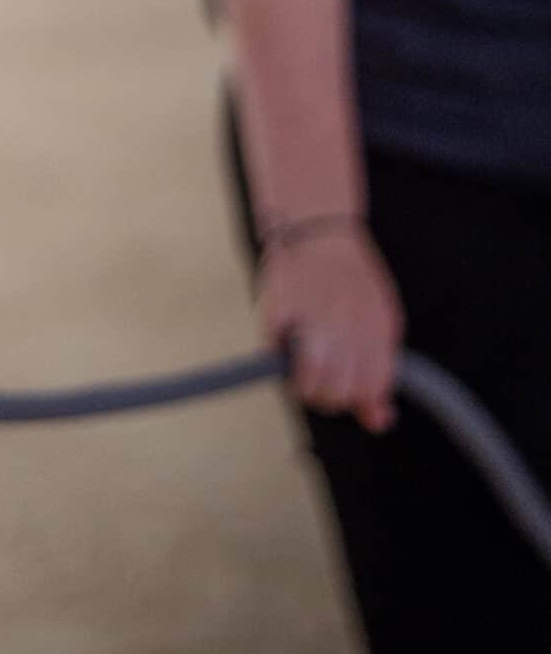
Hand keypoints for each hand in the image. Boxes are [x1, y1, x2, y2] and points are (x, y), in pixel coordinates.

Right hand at [258, 226, 403, 432]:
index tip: (346, 387)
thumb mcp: (381, 325)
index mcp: (377, 328)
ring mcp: (310, 316)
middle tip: (319, 378)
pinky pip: (273, 354)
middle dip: (326, 396)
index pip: (369, 389)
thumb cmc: (351, 284)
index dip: (355, 397)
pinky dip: (276, 354)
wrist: (320, 230)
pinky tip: (284, 341)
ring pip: (308, 383)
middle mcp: (347, 324)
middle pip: (337, 392)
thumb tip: (378, 423)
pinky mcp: (276, 308)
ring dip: (302, 383)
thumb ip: (381, 375)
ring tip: (300, 367)